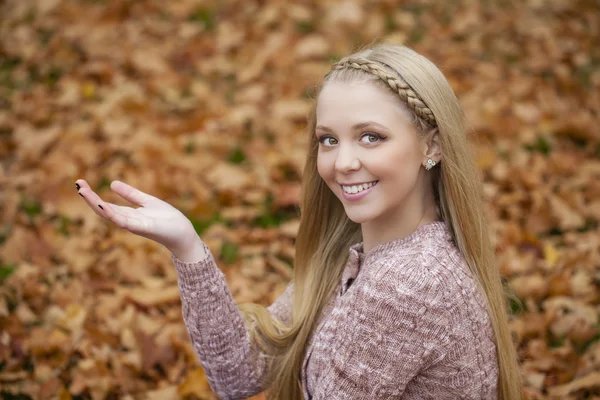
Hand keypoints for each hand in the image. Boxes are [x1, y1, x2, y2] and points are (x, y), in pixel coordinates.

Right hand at [75, 179, 205, 261]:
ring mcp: (133, 225)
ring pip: (110, 215)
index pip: (105, 205)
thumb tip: (112, 183)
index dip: (92, 195)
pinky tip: (103, 205)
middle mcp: (127, 221)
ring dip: (96, 204)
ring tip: (84, 191)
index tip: (80, 183)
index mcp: (128, 215)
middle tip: (78, 184)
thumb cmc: (167, 220)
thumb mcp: (147, 202)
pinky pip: (124, 221)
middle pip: (103, 210)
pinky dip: (112, 214)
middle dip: (89, 198)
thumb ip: (131, 194)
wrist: (183, 233)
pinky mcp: (143, 228)